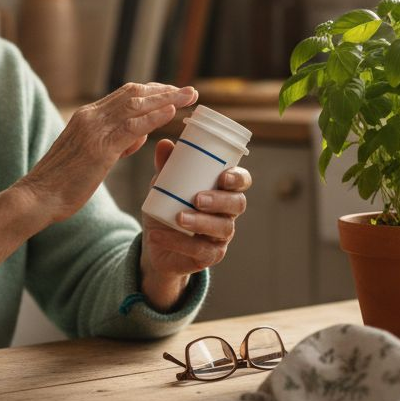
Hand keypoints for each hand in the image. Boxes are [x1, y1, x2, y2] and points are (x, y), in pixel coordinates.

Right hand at [18, 83, 197, 224]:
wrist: (36, 197)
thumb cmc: (62, 183)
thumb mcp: (90, 156)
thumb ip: (113, 142)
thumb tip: (137, 136)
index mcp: (86, 116)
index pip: (125, 94)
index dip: (152, 91)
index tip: (173, 93)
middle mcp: (90, 116)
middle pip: (134, 93)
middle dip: (165, 89)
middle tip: (190, 90)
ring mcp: (94, 130)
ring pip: (136, 105)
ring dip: (167, 98)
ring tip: (190, 95)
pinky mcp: (99, 148)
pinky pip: (132, 127)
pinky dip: (154, 116)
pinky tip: (172, 112)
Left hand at [140, 139, 251, 310]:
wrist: (157, 243)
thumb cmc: (168, 207)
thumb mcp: (164, 186)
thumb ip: (166, 167)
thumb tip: (165, 144)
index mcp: (223, 191)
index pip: (242, 181)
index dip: (238, 178)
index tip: (223, 176)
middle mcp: (227, 213)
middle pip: (237, 204)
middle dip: (219, 200)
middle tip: (197, 198)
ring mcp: (221, 236)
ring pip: (221, 228)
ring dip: (201, 222)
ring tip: (179, 218)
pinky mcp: (210, 256)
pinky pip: (200, 250)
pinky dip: (178, 242)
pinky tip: (158, 236)